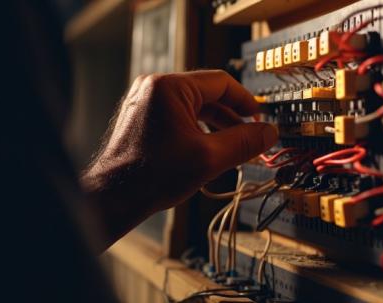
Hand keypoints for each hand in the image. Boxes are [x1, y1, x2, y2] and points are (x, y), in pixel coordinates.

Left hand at [81, 70, 277, 246]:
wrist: (114, 196)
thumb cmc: (151, 176)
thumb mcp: (209, 158)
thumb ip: (244, 142)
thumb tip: (269, 132)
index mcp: (169, 87)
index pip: (221, 82)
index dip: (246, 102)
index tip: (259, 118)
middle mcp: (154, 87)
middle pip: (207, 95)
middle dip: (230, 118)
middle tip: (248, 138)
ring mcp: (145, 101)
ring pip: (193, 107)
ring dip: (214, 126)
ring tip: (230, 149)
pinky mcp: (142, 116)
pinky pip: (178, 116)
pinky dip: (196, 130)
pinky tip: (206, 150)